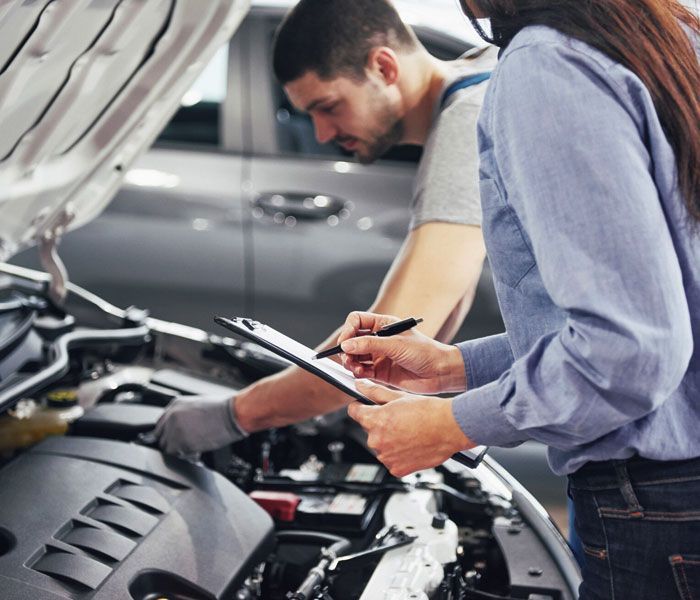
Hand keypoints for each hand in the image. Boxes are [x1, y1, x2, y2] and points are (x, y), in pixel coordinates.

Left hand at [154, 395, 246, 454]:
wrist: (231, 414)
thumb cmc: (223, 409)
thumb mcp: (199, 406)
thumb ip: (185, 415)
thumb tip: (183, 427)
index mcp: (175, 405)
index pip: (161, 423)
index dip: (168, 433)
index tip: (173, 439)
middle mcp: (171, 416)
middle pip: (161, 436)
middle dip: (172, 443)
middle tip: (184, 446)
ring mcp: (174, 429)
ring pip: (167, 448)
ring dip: (178, 451)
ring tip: (193, 449)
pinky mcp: (180, 442)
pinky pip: (177, 455)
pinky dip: (185, 456)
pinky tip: (197, 452)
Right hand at [337, 311, 465, 393]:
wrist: (440, 372)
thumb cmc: (424, 352)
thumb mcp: (395, 344)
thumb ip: (369, 344)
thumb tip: (346, 345)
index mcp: (383, 325)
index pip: (357, 321)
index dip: (348, 330)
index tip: (344, 342)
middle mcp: (379, 340)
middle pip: (353, 340)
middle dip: (347, 349)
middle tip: (347, 358)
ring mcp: (379, 356)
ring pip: (355, 357)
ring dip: (351, 362)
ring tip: (355, 368)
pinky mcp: (381, 372)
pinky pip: (362, 371)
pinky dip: (358, 373)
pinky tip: (361, 374)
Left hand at [348, 381, 474, 476]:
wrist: (450, 428)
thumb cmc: (429, 411)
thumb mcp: (399, 396)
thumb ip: (375, 392)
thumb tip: (360, 386)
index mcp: (375, 420)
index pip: (354, 412)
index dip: (361, 407)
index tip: (365, 407)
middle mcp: (377, 440)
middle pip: (369, 430)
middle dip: (380, 425)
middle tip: (399, 420)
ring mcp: (386, 457)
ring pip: (381, 446)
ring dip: (390, 441)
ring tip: (409, 432)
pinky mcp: (396, 469)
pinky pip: (392, 461)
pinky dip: (399, 455)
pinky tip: (412, 445)